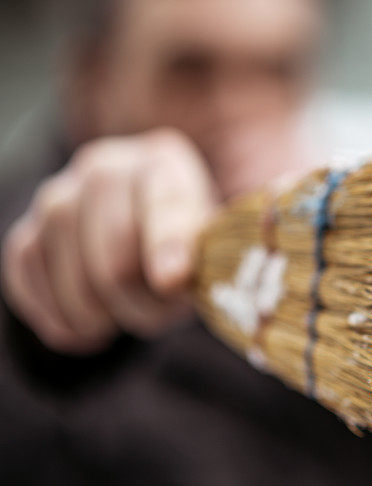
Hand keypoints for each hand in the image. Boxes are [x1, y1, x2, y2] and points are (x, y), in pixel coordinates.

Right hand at [1, 128, 216, 353]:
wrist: (143, 224)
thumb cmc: (191, 238)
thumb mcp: (219, 237)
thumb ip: (222, 248)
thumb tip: (198, 274)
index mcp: (166, 163)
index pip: (165, 203)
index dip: (167, 243)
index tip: (172, 281)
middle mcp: (107, 168)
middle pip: (115, 255)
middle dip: (143, 302)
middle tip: (163, 313)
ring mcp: (59, 197)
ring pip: (71, 274)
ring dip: (103, 315)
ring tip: (128, 315)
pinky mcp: (29, 232)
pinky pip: (29, 280)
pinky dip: (61, 319)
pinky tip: (89, 329)